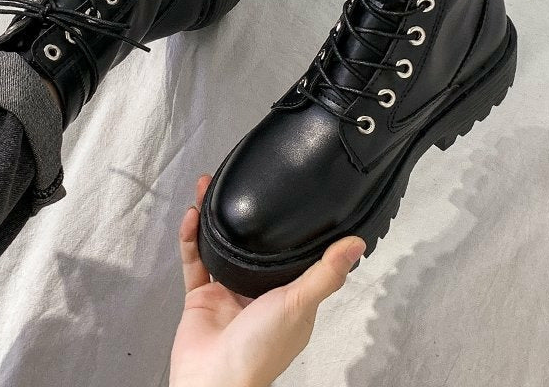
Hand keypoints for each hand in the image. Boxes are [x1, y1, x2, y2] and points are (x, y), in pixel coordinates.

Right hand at [169, 176, 365, 386]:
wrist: (212, 382)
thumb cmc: (259, 351)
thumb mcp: (299, 305)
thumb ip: (326, 273)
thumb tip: (358, 243)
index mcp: (288, 296)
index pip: (292, 253)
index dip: (288, 224)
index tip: (286, 195)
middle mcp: (259, 292)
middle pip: (252, 244)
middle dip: (244, 214)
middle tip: (239, 181)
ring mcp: (228, 293)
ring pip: (220, 246)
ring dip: (213, 218)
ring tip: (208, 187)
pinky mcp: (201, 298)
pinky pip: (195, 260)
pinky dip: (191, 238)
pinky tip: (192, 215)